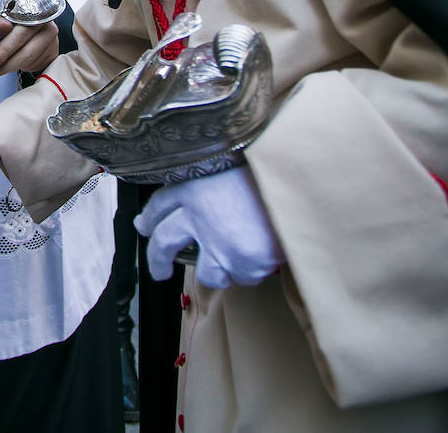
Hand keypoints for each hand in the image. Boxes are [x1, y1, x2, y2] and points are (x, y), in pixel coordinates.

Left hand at [0, 18, 58, 80]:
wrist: (32, 22)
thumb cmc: (16, 17)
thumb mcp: (4, 15)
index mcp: (36, 13)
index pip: (20, 35)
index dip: (4, 50)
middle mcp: (49, 27)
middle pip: (26, 53)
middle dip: (4, 65)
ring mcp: (53, 43)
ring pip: (29, 62)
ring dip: (8, 69)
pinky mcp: (53, 55)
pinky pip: (35, 66)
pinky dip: (19, 68)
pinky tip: (7, 67)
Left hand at [134, 167, 282, 288]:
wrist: (302, 185)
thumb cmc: (270, 174)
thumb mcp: (232, 170)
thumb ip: (208, 189)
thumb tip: (186, 210)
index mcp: (194, 187)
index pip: (160, 205)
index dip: (151, 218)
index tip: (145, 227)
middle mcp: (199, 216)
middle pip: (164, 244)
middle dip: (157, 260)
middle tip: (160, 272)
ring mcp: (219, 244)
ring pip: (207, 273)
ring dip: (220, 270)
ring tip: (239, 258)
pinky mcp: (243, 263)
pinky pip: (243, 277)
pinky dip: (252, 270)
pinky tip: (265, 253)